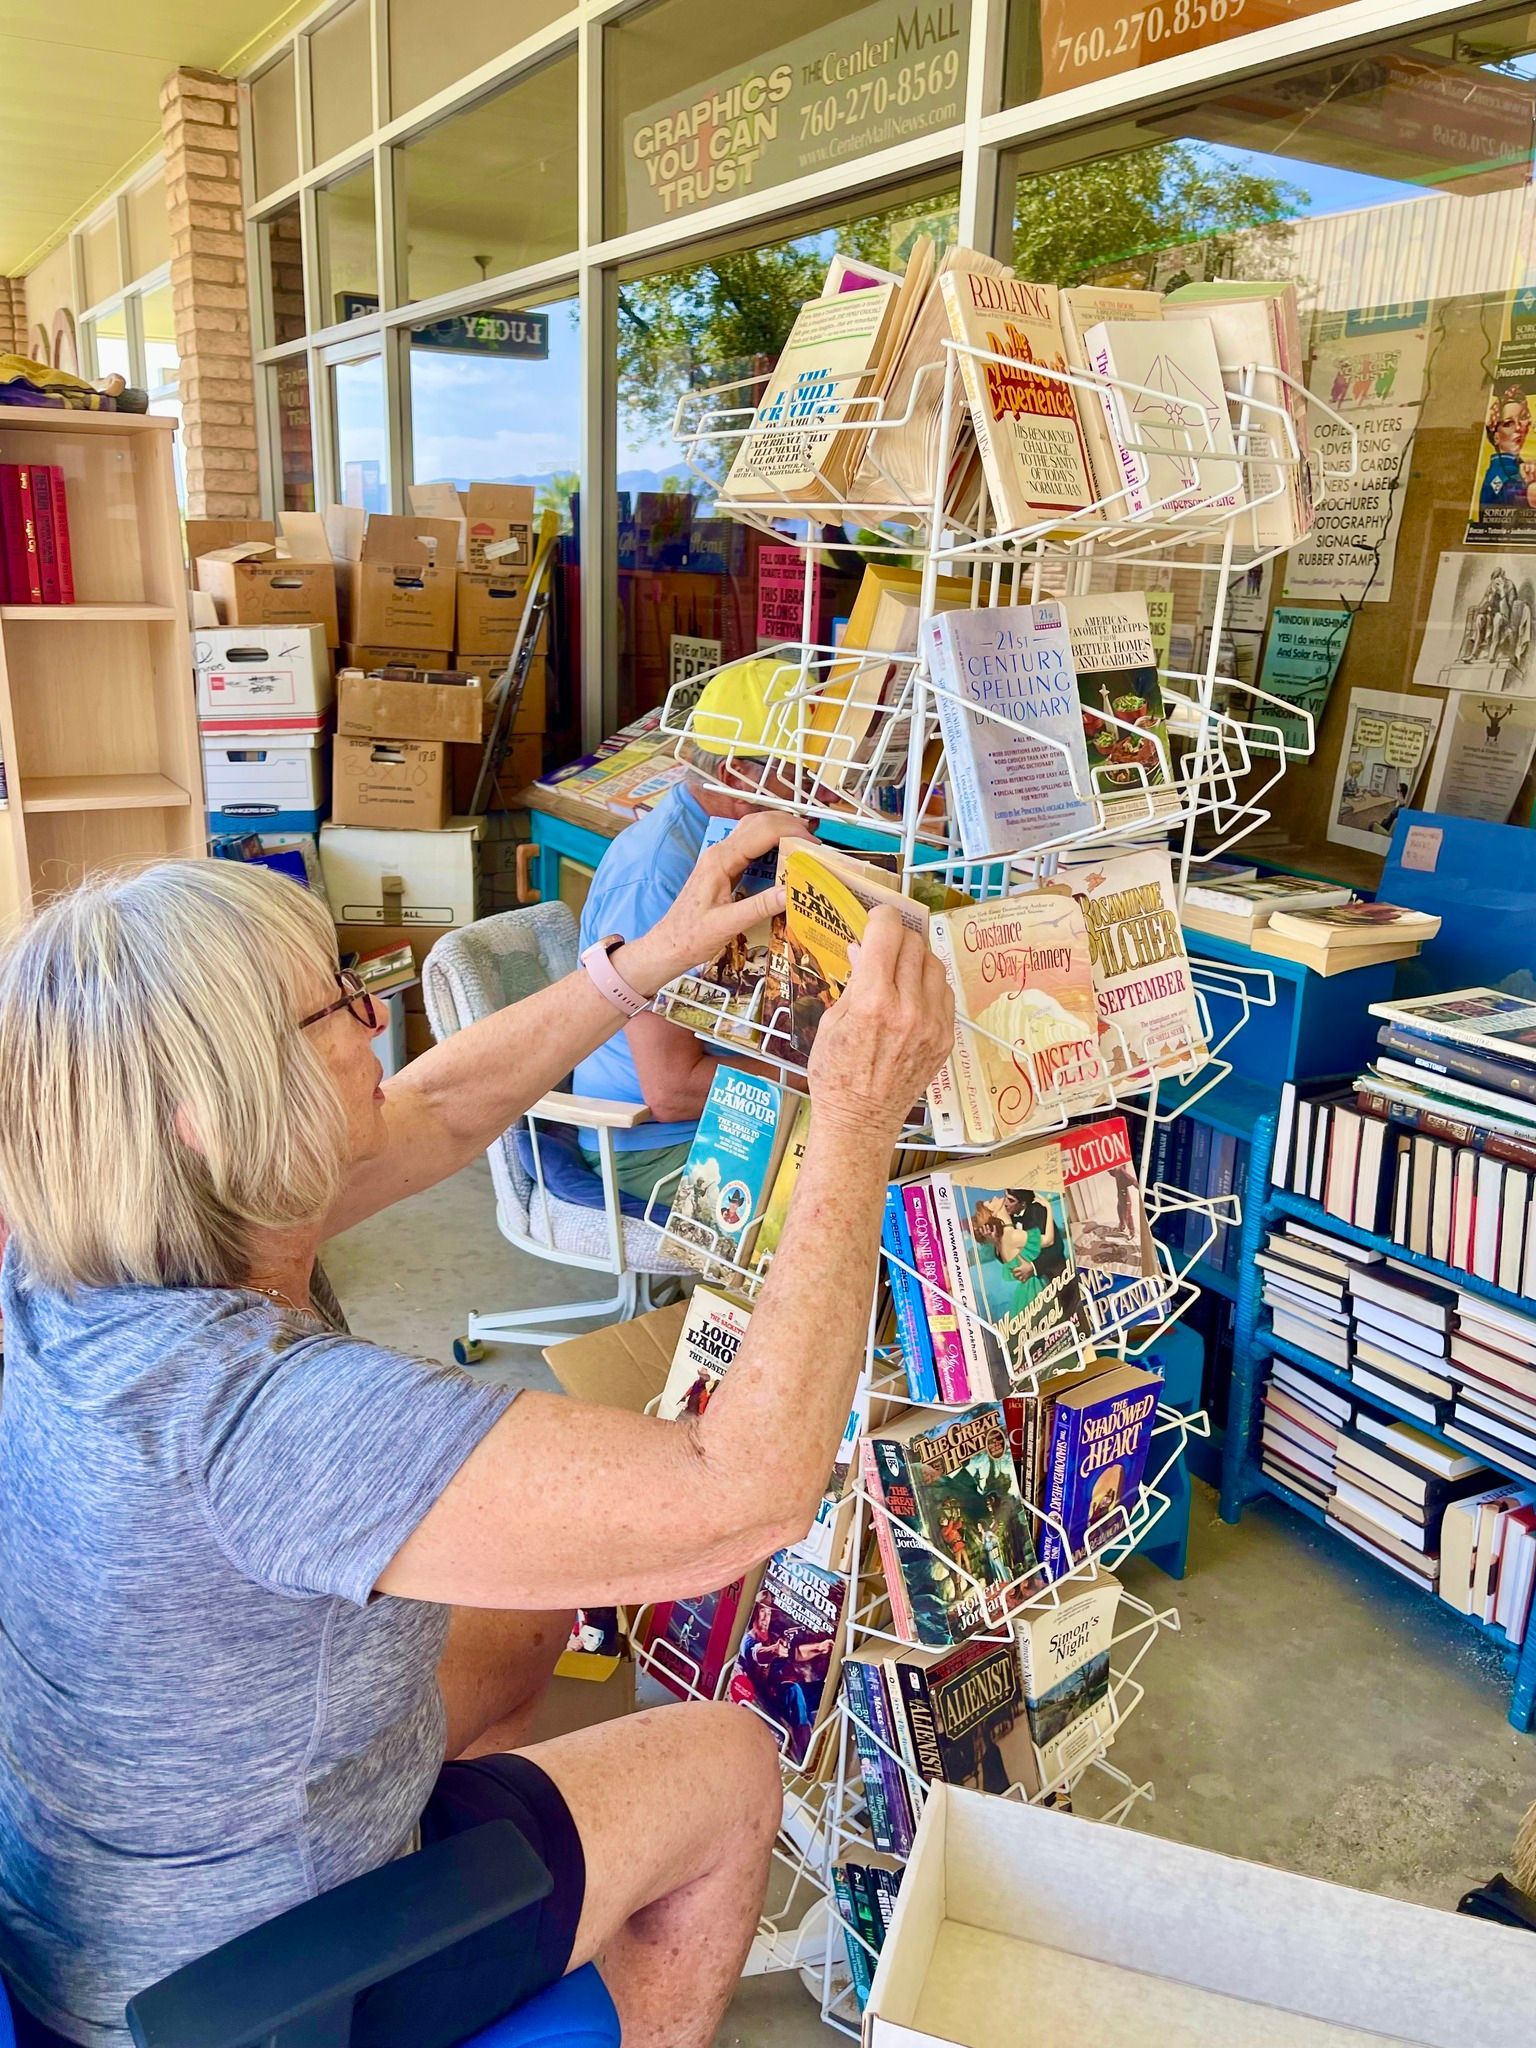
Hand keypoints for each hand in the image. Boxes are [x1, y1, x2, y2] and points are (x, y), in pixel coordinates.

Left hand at [619, 811, 810, 994]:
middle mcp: (719, 852)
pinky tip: (783, 855)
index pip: (762, 832)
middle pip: (759, 822)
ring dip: (780, 829)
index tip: (814, 846)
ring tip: (804, 844)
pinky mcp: (722, 866)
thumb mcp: (727, 925)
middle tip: (815, 843)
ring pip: (753, 828)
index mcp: (720, 860)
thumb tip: (791, 892)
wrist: (668, 944)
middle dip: (790, 825)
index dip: (792, 833)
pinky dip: (770, 841)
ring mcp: (719, 857)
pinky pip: (749, 843)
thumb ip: (759, 907)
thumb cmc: (691, 937)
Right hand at [806, 905, 954, 1143]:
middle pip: (914, 944)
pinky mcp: (944, 1038)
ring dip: (916, 958)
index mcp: (873, 1001)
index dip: (881, 918)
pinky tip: (913, 993)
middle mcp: (908, 1008)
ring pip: (934, 964)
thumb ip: (854, 981)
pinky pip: (944, 992)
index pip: (889, 933)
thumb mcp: (831, 1022)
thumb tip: (864, 948)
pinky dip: (929, 983)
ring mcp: (931, 1024)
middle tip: (885, 944)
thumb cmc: (836, 1075)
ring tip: (899, 969)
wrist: (861, 1120)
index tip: (877, 919)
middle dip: (897, 937)